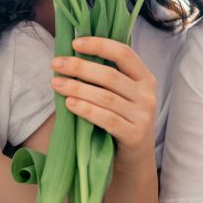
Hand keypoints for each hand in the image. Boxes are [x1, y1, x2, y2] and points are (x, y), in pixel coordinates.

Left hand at [50, 37, 157, 161]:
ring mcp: (142, 116)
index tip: (75, 43)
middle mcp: (147, 95)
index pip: (124, 53)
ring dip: (77, 88)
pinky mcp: (134, 135)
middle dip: (80, 67)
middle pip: (110, 75)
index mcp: (145, 78)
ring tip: (56, 84)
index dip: (99, 45)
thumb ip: (109, 76)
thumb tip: (74, 54)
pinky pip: (107, 119)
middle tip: (55, 64)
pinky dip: (86, 110)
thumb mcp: (123, 95)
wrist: (135, 159)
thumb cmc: (122, 120)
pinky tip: (69, 104)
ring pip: (106, 97)